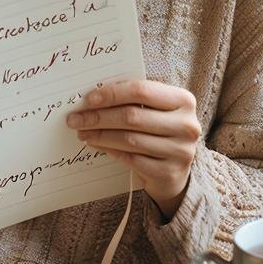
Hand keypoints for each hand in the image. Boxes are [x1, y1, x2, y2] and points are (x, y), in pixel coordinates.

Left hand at [65, 79, 200, 219]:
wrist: (175, 170)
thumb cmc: (159, 131)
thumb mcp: (155, 110)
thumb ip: (133, 99)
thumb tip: (93, 96)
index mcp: (183, 100)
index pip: (142, 91)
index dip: (112, 93)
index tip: (88, 99)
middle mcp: (186, 125)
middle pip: (132, 116)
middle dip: (99, 116)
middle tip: (75, 118)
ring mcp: (180, 151)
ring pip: (129, 139)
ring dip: (100, 134)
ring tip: (82, 132)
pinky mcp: (168, 173)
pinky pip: (130, 158)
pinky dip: (109, 150)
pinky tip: (96, 144)